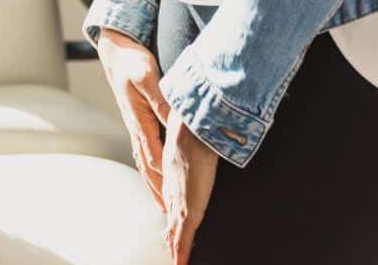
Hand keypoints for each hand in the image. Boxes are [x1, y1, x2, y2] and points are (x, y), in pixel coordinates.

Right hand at [96, 28, 171, 208]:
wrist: (115, 50)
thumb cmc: (132, 60)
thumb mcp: (148, 77)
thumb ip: (162, 101)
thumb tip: (176, 123)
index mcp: (139, 120)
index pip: (155, 158)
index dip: (165, 182)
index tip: (175, 202)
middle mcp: (135, 127)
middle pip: (148, 167)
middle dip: (158, 192)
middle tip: (168, 218)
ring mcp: (134, 125)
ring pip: (144, 162)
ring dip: (153, 185)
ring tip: (161, 206)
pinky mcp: (137, 120)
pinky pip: (144, 151)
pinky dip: (149, 169)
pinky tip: (153, 175)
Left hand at [161, 108, 217, 264]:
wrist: (194, 129)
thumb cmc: (198, 130)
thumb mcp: (198, 141)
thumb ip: (202, 146)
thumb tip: (211, 139)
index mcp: (174, 174)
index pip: (172, 199)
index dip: (172, 214)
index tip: (170, 225)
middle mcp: (172, 189)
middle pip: (171, 218)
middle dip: (171, 234)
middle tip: (170, 248)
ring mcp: (178, 201)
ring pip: (175, 230)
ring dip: (175, 246)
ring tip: (175, 260)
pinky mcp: (187, 210)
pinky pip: (183, 237)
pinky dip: (181, 252)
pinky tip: (180, 264)